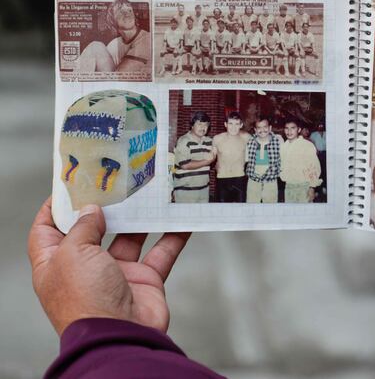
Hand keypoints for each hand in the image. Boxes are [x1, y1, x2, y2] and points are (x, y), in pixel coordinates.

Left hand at [28, 198, 189, 334]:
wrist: (120, 335)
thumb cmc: (85, 298)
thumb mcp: (73, 253)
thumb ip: (84, 227)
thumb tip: (92, 210)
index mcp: (55, 263)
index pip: (47, 230)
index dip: (56, 207)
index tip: (71, 184)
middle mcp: (84, 268)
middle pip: (92, 230)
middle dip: (105, 207)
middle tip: (118, 182)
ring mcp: (116, 274)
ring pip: (130, 238)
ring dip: (142, 218)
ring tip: (151, 193)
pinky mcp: (144, 280)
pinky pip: (161, 253)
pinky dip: (173, 236)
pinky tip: (183, 218)